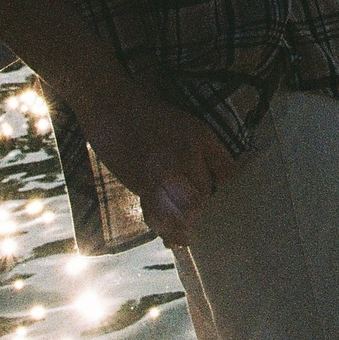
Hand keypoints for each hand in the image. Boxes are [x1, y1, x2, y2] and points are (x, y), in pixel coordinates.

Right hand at [69, 85, 238, 246]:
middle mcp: (189, 153)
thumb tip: (199, 180)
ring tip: (183, 227)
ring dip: (184, 218)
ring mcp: (167, 168)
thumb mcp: (181, 123)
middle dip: (198, 204)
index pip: (228, 172)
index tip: (211, 191)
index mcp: (202, 136)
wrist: (111, 103)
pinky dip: (166, 227)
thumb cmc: (144, 113)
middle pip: (206, 193)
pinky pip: (161, 213)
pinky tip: (169, 236)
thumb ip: (194, 149)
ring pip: (188, 207)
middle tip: (188, 211)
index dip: (220, 185)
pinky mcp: (144, 181)